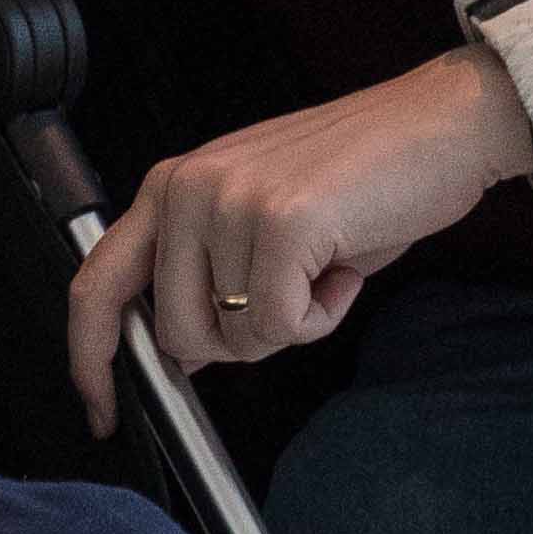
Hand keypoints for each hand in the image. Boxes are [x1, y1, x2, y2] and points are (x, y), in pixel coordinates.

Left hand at [67, 47, 532, 431]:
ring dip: (293, 323)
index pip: (98, 283)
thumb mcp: (264, 220)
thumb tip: (186, 352)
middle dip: (242, 340)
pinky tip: (345, 265)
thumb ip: (210, 276)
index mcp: (174, 185)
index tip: (102, 409)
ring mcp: (230, 202)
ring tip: (327, 263)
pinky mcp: (280, 223)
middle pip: (178, 336)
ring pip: (236, 339)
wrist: (442, 124)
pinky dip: (323, 316)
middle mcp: (188, 188)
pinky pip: (283, 327)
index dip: (90, 358)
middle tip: (294, 292)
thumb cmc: (365, 174)